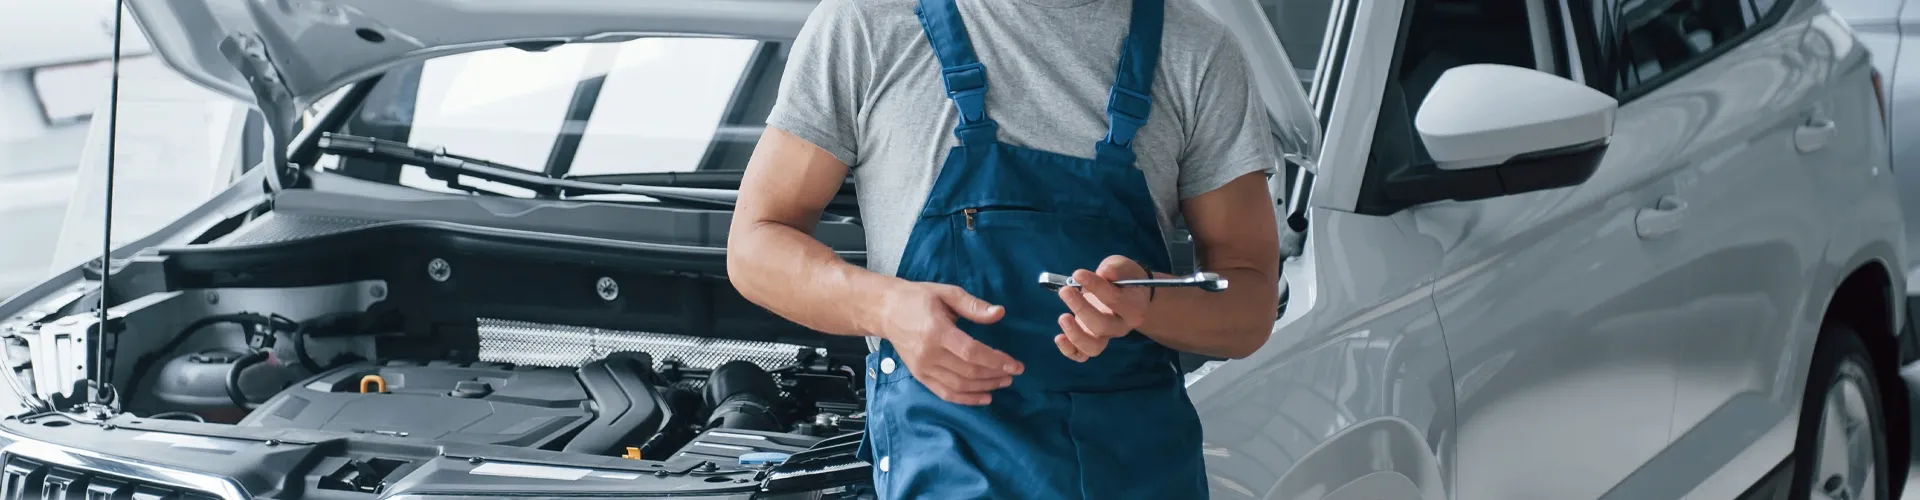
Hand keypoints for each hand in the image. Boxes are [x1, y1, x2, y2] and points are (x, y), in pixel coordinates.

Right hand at [874, 282, 1023, 404]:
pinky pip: (945, 393)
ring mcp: (922, 368)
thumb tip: (999, 313)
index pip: (971, 352)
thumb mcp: (947, 293)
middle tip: (1014, 373)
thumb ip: (973, 306)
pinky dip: (966, 399)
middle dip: (995, 375)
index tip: (1015, 364)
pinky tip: (984, 398)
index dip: (995, 360)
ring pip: (959, 385)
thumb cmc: (918, 298)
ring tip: (1003, 382)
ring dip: (985, 387)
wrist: (885, 310)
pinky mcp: (920, 376)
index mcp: (936, 331)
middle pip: (968, 371)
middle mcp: (929, 354)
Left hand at [1055, 255, 1152, 361]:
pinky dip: (1069, 350)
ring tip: (1063, 317)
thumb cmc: (1123, 277)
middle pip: (1102, 325)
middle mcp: (1122, 326)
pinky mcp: (1093, 342)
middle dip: (1081, 308)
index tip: (1078, 274)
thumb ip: (1114, 269)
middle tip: (1065, 290)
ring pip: (1093, 347)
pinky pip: (1082, 355)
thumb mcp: (1121, 266)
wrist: (1129, 294)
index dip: (1094, 287)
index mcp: (1134, 307)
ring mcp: (1107, 336)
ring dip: (1075, 334)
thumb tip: (1103, 272)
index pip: (1114, 300)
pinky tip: (1058, 338)